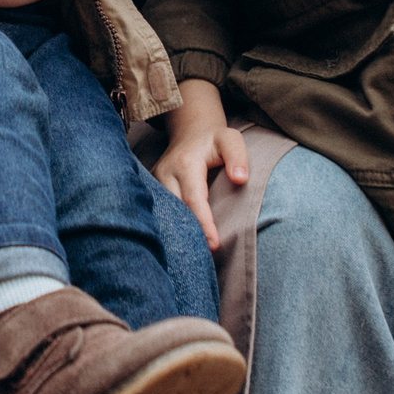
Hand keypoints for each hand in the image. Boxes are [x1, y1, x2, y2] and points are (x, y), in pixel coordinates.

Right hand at [155, 79, 245, 247]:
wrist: (190, 133)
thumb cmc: (214, 140)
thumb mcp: (231, 139)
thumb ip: (237, 157)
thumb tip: (240, 179)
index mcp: (185, 163)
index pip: (194, 199)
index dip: (203, 224)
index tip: (214, 245)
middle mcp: (165, 173)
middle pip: (176, 211)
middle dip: (189, 235)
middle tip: (203, 260)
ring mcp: (156, 182)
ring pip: (166, 214)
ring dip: (178, 234)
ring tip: (192, 259)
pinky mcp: (153, 189)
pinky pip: (161, 213)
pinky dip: (171, 228)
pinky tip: (180, 246)